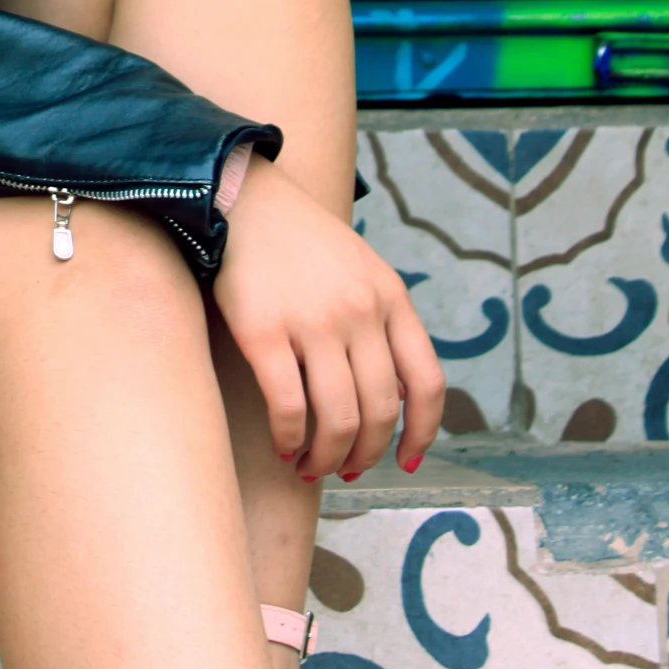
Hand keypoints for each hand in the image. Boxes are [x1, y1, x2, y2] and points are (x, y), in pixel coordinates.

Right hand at [212, 153, 443, 480]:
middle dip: (366, 454)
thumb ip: (382, 321)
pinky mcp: (264, 332)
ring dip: (329, 457)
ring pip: (338, 419)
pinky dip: (290, 439)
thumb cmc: (299, 240)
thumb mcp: (361, 268)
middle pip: (380, 410)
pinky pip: (289, 408)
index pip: (427, 383)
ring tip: (312, 465)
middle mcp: (360, 311)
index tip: (408, 461)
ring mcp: (313, 322)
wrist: (242, 199)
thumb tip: (393, 398)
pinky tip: (284, 446)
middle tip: (347, 469)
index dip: (422, 432)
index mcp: (390, 297)